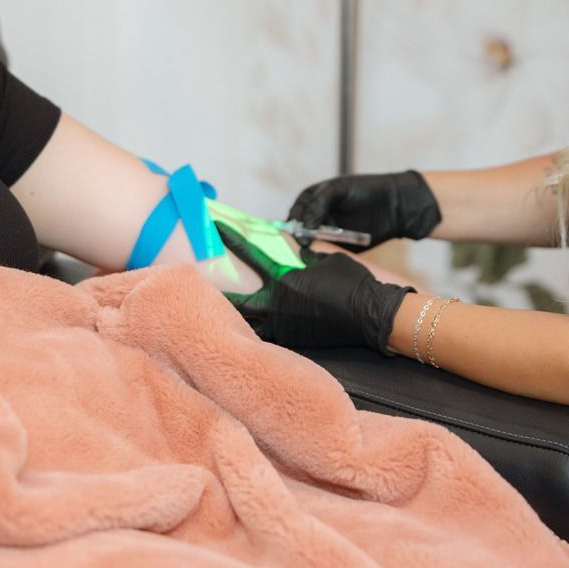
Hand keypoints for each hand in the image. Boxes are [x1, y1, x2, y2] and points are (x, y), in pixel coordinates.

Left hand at [217, 223, 414, 353]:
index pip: (252, 253)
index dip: (232, 239)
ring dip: (238, 317)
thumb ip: (304, 258)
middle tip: (197, 284)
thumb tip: (295, 254)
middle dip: (221, 291)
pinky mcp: (294, 339)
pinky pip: (271, 334)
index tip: (215, 228)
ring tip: (215, 318)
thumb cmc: (352, 282)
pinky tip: (248, 337)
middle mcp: (279, 301)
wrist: (371, 313)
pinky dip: (262, 332)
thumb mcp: (326, 260)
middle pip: (240, 298)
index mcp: (285, 275)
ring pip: (252, 321)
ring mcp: (285, 323)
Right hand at [288, 170, 440, 249]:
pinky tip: (323, 260)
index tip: (297, 231)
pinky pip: (327, 254)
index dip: (294, 222)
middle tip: (303, 245)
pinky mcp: (340, 247)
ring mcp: (328, 233)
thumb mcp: (338, 189)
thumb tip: (305, 226)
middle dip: (299, 238)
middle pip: (300, 231)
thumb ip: (319, 203)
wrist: (395, 205)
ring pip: (311, 245)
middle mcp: (317, 217)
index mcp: (313, 199)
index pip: (296, 213)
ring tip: (311, 254)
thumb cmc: (366, 190)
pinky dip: (323, 257)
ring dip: (309, 250)